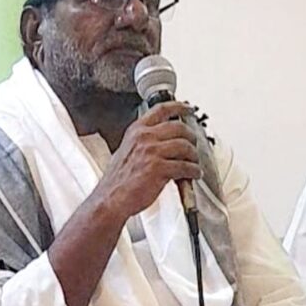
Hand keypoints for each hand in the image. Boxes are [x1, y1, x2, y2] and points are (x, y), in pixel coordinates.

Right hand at [97, 101, 200, 219]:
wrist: (110, 199)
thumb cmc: (118, 180)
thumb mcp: (127, 149)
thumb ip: (144, 140)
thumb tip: (166, 139)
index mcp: (136, 130)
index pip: (162, 109)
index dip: (180, 107)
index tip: (189, 109)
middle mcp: (144, 137)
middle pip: (179, 127)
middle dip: (191, 137)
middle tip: (194, 145)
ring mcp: (152, 152)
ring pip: (185, 147)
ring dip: (194, 156)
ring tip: (194, 163)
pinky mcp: (159, 169)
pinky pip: (185, 166)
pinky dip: (194, 171)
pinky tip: (193, 174)